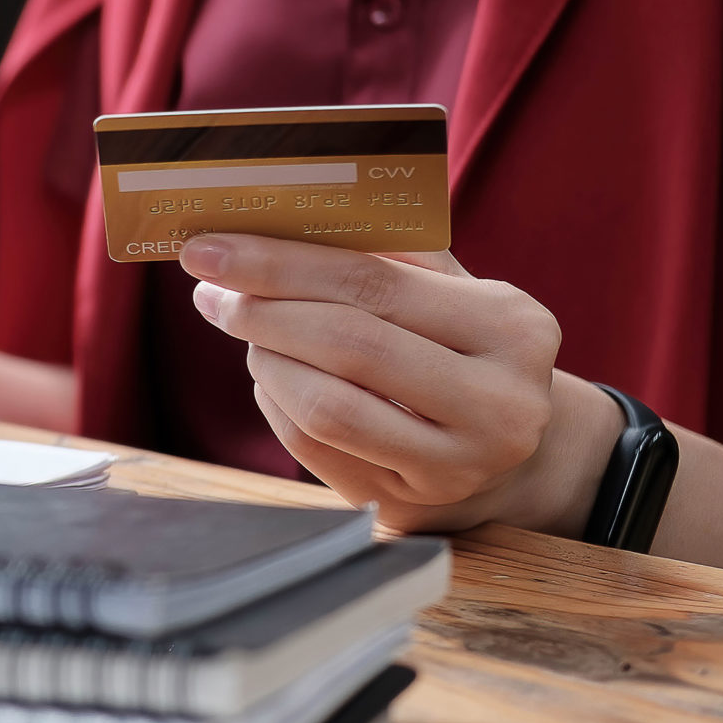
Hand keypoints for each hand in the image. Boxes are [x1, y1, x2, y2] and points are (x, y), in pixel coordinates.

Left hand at [178, 234, 621, 535]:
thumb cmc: (460, 349)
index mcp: (512, 327)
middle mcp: (499, 404)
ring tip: (245, 326)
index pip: (374, 282)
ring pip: (325, 405)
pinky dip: (276, 402)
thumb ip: (383, 252)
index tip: (212, 246)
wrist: (507, 451)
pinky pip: (314, 447)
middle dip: (262, 310)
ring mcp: (458, 466)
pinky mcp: (410, 506)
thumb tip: (275, 217)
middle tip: (210, 288)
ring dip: (266, 358)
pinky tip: (272, 375)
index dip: (282, 262)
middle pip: (348, 343)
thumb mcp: (449, 293)